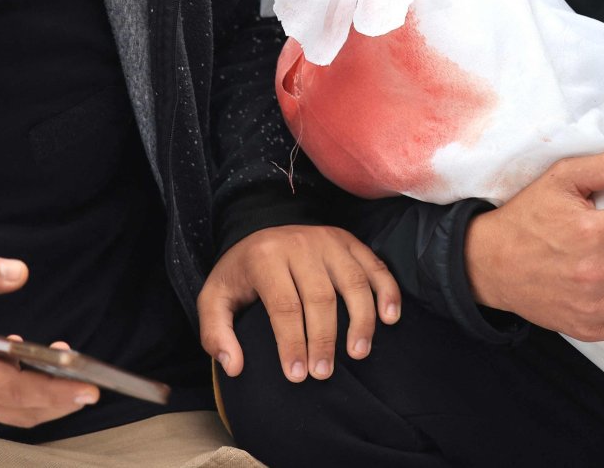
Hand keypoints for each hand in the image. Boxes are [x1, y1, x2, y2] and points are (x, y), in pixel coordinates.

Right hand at [0, 253, 98, 426]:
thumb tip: (19, 272)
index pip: (16, 391)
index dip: (57, 392)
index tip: (89, 388)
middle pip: (17, 410)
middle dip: (58, 398)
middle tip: (88, 381)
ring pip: (2, 412)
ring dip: (35, 397)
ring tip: (60, 367)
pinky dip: (10, 395)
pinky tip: (18, 364)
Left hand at [198, 225, 399, 382]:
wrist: (261, 228)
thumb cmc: (240, 273)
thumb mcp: (214, 298)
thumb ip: (215, 333)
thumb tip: (235, 366)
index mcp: (265, 257)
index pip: (284, 305)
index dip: (292, 343)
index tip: (297, 376)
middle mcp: (300, 244)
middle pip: (320, 297)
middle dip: (324, 339)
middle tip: (323, 373)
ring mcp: (329, 240)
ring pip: (353, 282)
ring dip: (360, 320)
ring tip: (358, 353)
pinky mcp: (350, 241)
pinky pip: (375, 266)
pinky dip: (387, 292)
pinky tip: (389, 318)